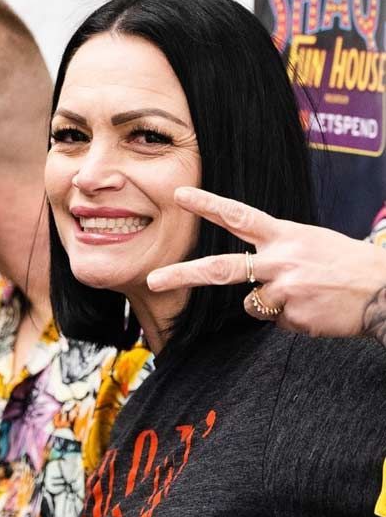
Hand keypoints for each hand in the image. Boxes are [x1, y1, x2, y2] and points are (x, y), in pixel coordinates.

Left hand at [146, 186, 385, 339]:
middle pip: (221, 267)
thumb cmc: (346, 265)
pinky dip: (292, 320)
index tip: (179, 195)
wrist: (385, 290)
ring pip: (252, 304)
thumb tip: (250, 277)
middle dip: (183, 274)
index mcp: (284, 234)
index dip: (207, 205)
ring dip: (273, 305)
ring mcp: (284, 288)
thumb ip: (276, 250)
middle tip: (153, 280)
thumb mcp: (311, 241)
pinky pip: (276, 322)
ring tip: (307, 296)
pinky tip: (316, 310)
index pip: (238, 215)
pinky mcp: (291, 315)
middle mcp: (280, 258)